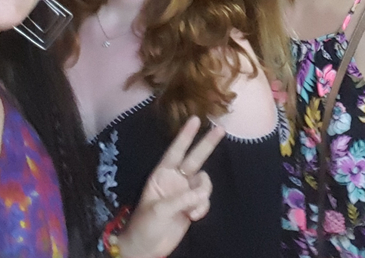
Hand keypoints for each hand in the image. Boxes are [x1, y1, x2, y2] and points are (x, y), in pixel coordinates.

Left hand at [115, 116, 224, 257]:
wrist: (146, 249)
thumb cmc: (144, 226)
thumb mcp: (159, 210)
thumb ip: (182, 199)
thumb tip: (201, 195)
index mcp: (162, 175)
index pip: (175, 151)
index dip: (185, 136)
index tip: (195, 119)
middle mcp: (176, 180)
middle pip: (195, 158)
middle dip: (207, 144)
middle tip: (220, 129)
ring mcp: (185, 193)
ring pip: (204, 183)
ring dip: (202, 195)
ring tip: (192, 210)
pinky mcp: (192, 206)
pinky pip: (205, 200)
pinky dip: (202, 208)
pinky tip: (192, 217)